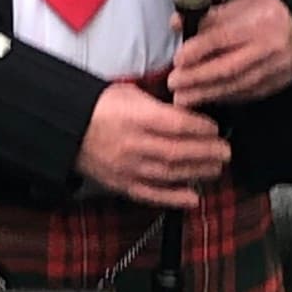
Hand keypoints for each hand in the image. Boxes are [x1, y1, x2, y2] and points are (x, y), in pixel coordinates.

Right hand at [77, 82, 230, 209]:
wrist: (66, 127)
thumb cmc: (99, 107)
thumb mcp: (129, 94)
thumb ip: (159, 106)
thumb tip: (188, 114)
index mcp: (135, 117)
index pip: (177, 124)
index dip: (201, 128)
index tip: (214, 128)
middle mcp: (133, 144)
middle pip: (178, 151)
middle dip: (207, 152)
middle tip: (225, 150)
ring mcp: (127, 167)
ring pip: (170, 173)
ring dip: (198, 172)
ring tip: (216, 168)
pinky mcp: (121, 184)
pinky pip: (151, 194)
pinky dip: (174, 198)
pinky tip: (193, 198)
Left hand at [167, 0, 291, 107]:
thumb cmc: (268, 12)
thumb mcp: (239, 4)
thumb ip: (208, 17)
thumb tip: (177, 23)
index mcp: (259, 21)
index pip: (223, 38)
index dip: (198, 50)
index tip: (178, 59)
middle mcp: (269, 47)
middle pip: (229, 67)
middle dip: (197, 79)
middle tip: (174, 84)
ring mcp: (277, 68)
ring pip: (238, 86)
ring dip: (208, 94)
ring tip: (185, 98)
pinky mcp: (280, 83)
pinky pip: (249, 95)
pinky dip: (226, 98)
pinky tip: (209, 99)